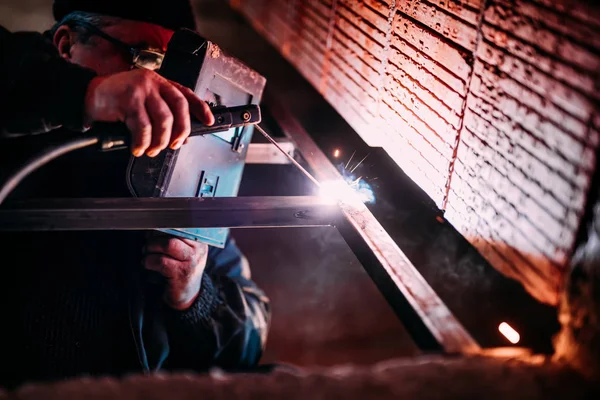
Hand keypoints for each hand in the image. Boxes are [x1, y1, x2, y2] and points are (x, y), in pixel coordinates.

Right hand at [84, 69, 214, 156]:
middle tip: (174, 144)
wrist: (87, 95)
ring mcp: (141, 90)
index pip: (186, 94)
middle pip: (179, 109)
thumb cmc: (116, 100)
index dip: (200, 108)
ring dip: (160, 141)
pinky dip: (142, 143)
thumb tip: (181, 137)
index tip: (209, 121)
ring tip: (152, 149)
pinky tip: (138, 147)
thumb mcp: (143, 102)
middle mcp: (153, 83)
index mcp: (160, 82)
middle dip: (180, 131)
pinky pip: (143, 128)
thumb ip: (162, 113)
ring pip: (163, 120)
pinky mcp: (128, 100)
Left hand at [143, 233, 208, 309]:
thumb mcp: (183, 251)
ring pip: (168, 245)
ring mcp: (191, 261)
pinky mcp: (181, 274)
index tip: (152, 231)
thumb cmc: (181, 269)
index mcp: (199, 240)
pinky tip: (148, 263)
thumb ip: (173, 238)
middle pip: (173, 233)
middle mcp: (198, 249)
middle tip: (148, 244)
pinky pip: (161, 261)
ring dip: (151, 248)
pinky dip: (149, 261)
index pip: (180, 225)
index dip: (163, 226)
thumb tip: (153, 227)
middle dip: (155, 237)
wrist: (187, 294)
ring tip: (147, 253)